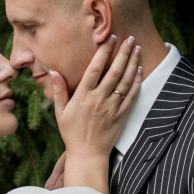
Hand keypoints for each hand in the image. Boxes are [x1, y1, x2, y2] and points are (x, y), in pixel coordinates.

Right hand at [46, 35, 141, 189]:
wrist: (88, 155)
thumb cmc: (72, 133)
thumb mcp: (60, 112)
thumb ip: (59, 91)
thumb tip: (54, 71)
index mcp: (83, 96)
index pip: (95, 69)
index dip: (103, 52)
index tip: (110, 38)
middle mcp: (99, 99)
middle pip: (114, 71)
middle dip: (123, 53)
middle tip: (129, 38)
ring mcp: (112, 107)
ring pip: (125, 81)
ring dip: (132, 63)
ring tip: (137, 49)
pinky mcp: (121, 115)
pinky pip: (132, 96)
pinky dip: (137, 82)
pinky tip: (139, 70)